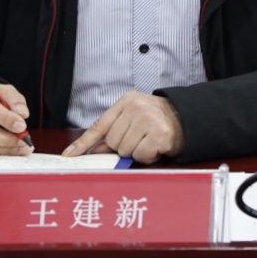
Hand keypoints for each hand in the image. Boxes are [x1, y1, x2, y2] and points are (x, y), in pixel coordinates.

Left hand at [63, 92, 185, 163]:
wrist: (187, 119)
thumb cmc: (157, 120)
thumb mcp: (134, 118)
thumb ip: (114, 132)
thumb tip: (94, 149)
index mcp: (127, 101)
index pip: (100, 125)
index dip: (84, 143)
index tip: (69, 155)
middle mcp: (136, 107)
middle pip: (112, 141)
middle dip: (123, 146)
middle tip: (139, 139)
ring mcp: (148, 119)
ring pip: (125, 150)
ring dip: (136, 151)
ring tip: (148, 142)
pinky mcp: (159, 133)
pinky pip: (141, 155)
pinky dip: (148, 156)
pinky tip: (155, 147)